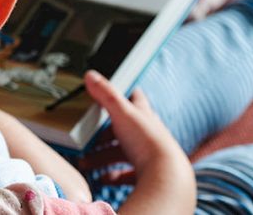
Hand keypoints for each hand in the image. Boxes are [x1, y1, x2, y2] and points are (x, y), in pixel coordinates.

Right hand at [83, 71, 193, 213]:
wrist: (166, 177)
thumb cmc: (148, 142)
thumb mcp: (122, 112)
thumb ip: (105, 94)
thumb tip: (91, 75)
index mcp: (144, 116)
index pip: (136, 99)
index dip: (126, 94)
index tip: (113, 92)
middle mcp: (148, 134)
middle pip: (123, 130)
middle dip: (104, 134)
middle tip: (87, 137)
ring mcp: (148, 155)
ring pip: (121, 153)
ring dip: (102, 157)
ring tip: (86, 162)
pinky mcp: (147, 175)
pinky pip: (126, 174)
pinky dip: (113, 176)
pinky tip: (102, 177)